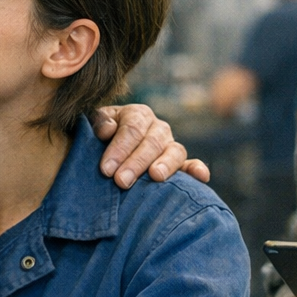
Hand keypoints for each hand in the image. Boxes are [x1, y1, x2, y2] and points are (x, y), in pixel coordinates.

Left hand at [92, 104, 208, 188]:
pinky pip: (190, 165)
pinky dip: (197, 170)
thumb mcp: (95, 124)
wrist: (108, 146)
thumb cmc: (100, 137)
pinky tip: (201, 177)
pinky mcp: (179, 164)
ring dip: (165, 164)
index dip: (119, 148)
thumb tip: (108, 129)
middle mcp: (158, 128)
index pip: (131, 129)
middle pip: (151, 142)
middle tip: (121, 181)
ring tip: (155, 176)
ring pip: (174, 151)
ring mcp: (170, 146)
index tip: (106, 169)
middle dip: (136, 162)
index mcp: (138, 115)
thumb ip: (99, 122)